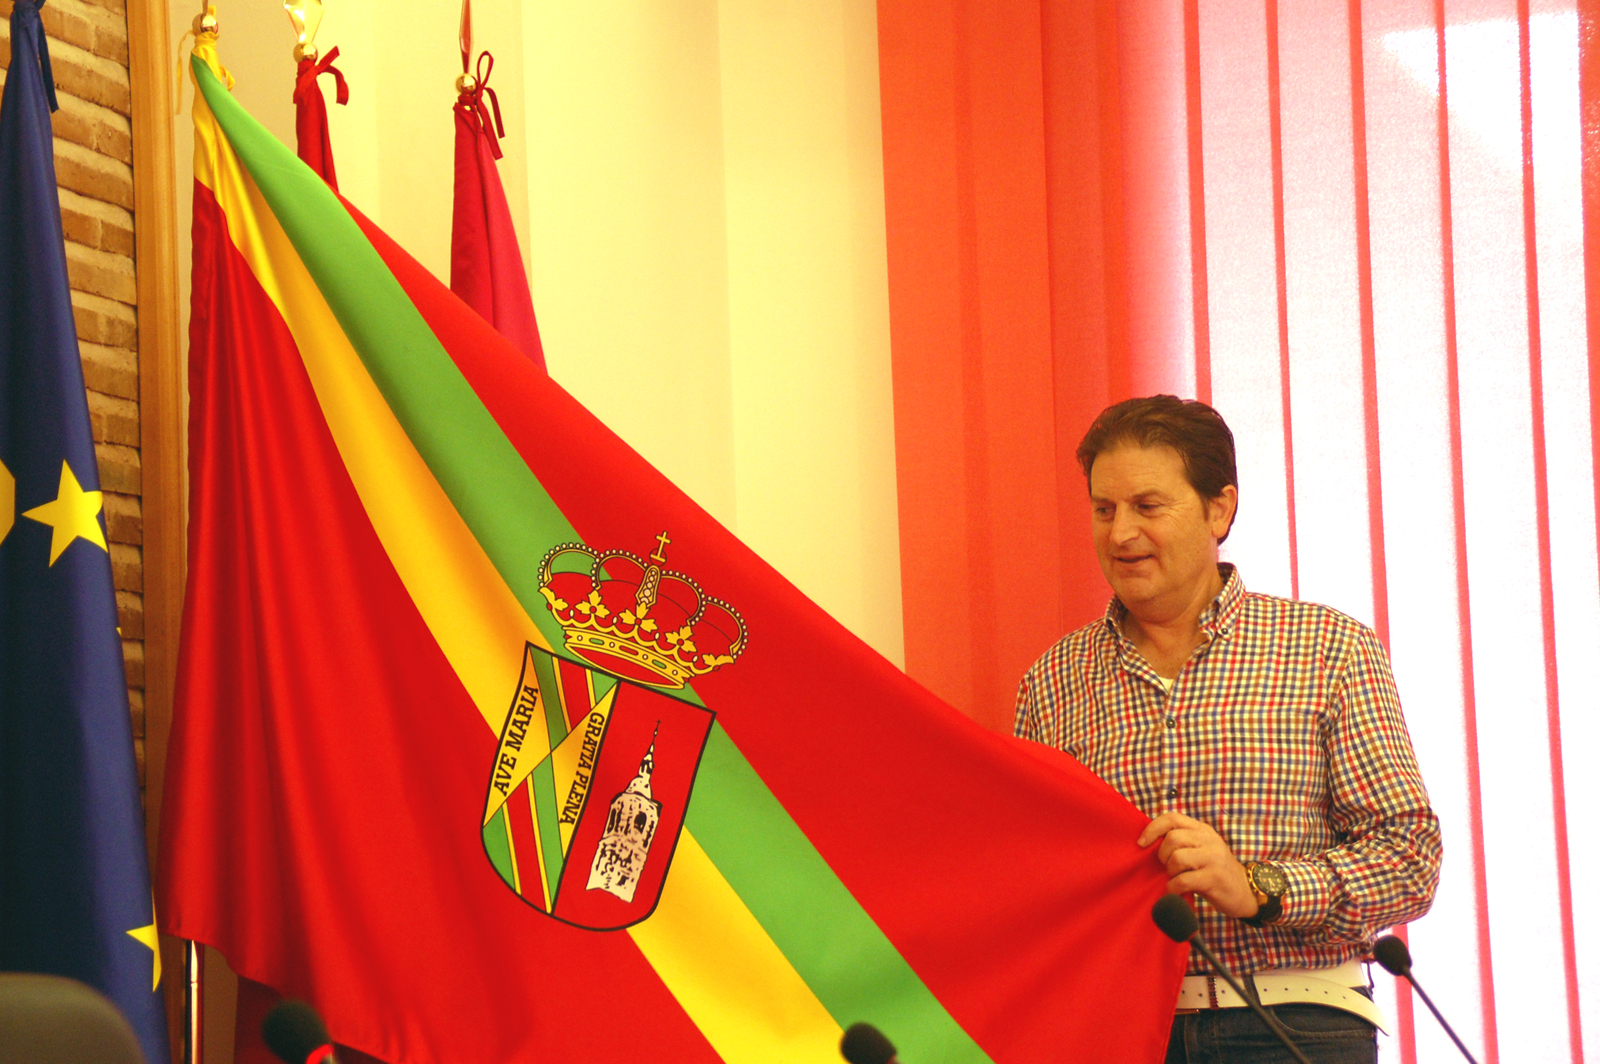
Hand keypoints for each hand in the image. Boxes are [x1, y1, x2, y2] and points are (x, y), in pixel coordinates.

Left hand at [1138, 812, 1258, 918]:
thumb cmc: (1214, 872)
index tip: (1141, 843)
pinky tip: (1176, 891)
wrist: (1246, 892)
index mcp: (1203, 830)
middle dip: (1162, 855)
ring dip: (1170, 872)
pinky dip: (1174, 887)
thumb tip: (1148, 841)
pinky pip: (1183, 880)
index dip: (1152, 828)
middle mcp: (1209, 840)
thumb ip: (1181, 843)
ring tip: (1176, 879)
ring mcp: (1214, 858)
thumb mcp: (1200, 851)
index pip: (1172, 818)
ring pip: (1177, 858)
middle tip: (1167, 867)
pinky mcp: (1214, 878)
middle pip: (1172, 838)